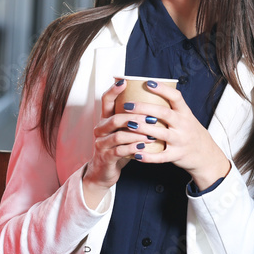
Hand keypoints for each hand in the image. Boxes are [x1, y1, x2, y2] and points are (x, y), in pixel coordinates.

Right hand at [83, 80, 144, 206]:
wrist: (104, 172)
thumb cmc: (118, 148)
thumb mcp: (123, 131)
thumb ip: (132, 119)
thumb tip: (153, 101)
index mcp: (105, 120)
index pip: (106, 101)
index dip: (113, 90)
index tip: (124, 81)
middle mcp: (100, 129)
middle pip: (114, 118)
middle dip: (133, 116)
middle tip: (150, 117)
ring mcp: (101, 144)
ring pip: (118, 135)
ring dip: (136, 134)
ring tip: (151, 134)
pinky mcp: (105, 157)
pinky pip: (119, 151)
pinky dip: (132, 148)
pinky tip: (143, 147)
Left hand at [120, 81, 230, 190]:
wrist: (206, 154)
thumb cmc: (190, 132)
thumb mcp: (185, 117)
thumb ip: (170, 107)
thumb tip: (148, 90)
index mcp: (185, 113)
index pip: (176, 97)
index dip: (162, 89)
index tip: (148, 83)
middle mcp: (183, 125)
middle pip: (164, 113)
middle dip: (145, 108)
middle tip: (128, 105)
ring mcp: (180, 141)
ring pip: (161, 134)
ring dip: (143, 128)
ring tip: (128, 124)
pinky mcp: (177, 155)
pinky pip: (161, 157)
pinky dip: (148, 156)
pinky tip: (136, 153)